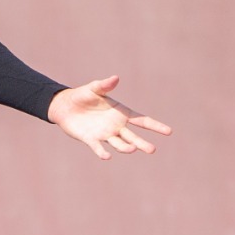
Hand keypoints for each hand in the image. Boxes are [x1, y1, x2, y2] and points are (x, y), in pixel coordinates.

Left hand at [47, 75, 172, 159]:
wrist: (65, 106)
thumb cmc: (83, 96)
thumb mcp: (94, 88)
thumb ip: (105, 85)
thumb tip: (115, 78)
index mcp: (121, 113)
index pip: (142, 120)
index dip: (155, 126)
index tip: (169, 131)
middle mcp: (116, 126)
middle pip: (133, 137)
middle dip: (142, 143)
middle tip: (152, 150)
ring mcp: (104, 134)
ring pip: (119, 144)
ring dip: (125, 148)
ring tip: (133, 149)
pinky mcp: (91, 139)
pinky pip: (98, 147)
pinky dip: (102, 152)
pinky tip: (107, 156)